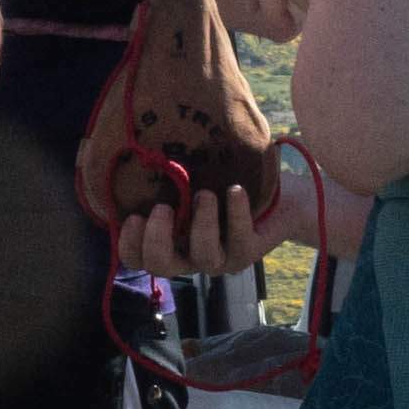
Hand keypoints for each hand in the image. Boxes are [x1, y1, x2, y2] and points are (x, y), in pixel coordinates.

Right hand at [138, 164, 289, 278]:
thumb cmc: (222, 180)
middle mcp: (189, 255)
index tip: (134, 216)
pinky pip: (240, 239)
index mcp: (167, 241)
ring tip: (206, 194)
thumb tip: (137, 141)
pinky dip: (236, 213)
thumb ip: (165, 172)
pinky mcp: (247, 253)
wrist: (278, 197)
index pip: (136, 257)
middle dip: (157, 240)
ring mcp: (219, 258)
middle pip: (161, 266)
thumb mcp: (190, 174)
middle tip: (163, 209)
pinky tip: (235, 190)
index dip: (129, 244)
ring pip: (204, 256)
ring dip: (202, 224)